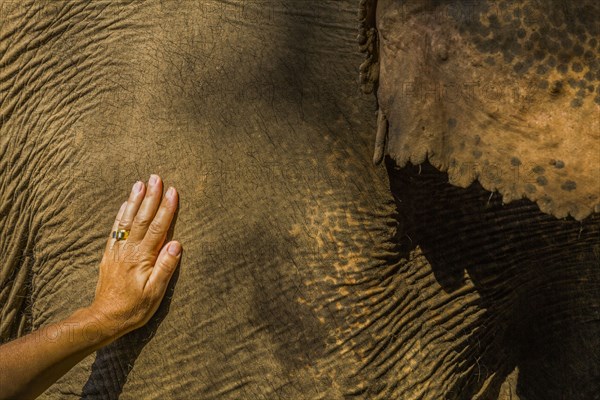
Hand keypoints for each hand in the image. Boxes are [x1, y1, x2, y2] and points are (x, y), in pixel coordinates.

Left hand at [89, 174, 180, 338]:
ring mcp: (118, 250)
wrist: (105, 318)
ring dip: (135, 200)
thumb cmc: (134, 308)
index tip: (173, 191)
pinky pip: (116, 229)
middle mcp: (129, 250)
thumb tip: (176, 244)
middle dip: (150, 197)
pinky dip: (121, 214)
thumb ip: (165, 267)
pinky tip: (125, 203)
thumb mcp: (155, 293)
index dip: (166, 208)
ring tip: (140, 183)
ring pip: (127, 220)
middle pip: (142, 218)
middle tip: (156, 177)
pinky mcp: (110, 254)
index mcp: (142, 257)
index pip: (158, 228)